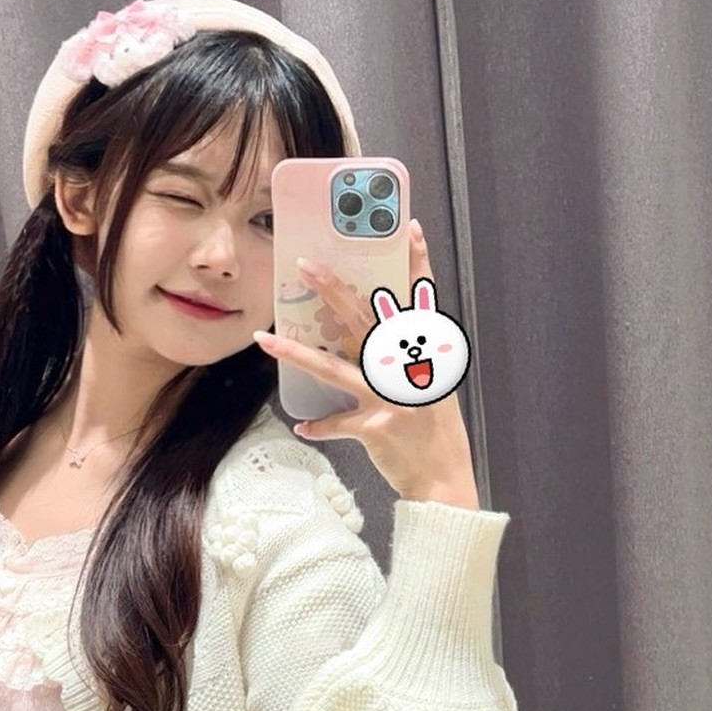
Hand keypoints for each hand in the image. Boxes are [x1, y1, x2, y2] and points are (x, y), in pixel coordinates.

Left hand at [254, 221, 480, 505]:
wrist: (444, 481)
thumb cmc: (436, 432)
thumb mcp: (433, 387)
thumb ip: (408, 360)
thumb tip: (374, 338)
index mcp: (427, 355)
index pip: (421, 301)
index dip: (416, 264)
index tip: (409, 230)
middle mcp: (409, 370)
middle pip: (365, 322)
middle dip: (333, 292)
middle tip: (306, 265)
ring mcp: (391, 398)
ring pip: (334, 369)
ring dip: (297, 353)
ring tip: (267, 338)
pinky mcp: (376, 427)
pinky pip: (338, 423)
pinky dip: (322, 426)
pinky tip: (304, 426)